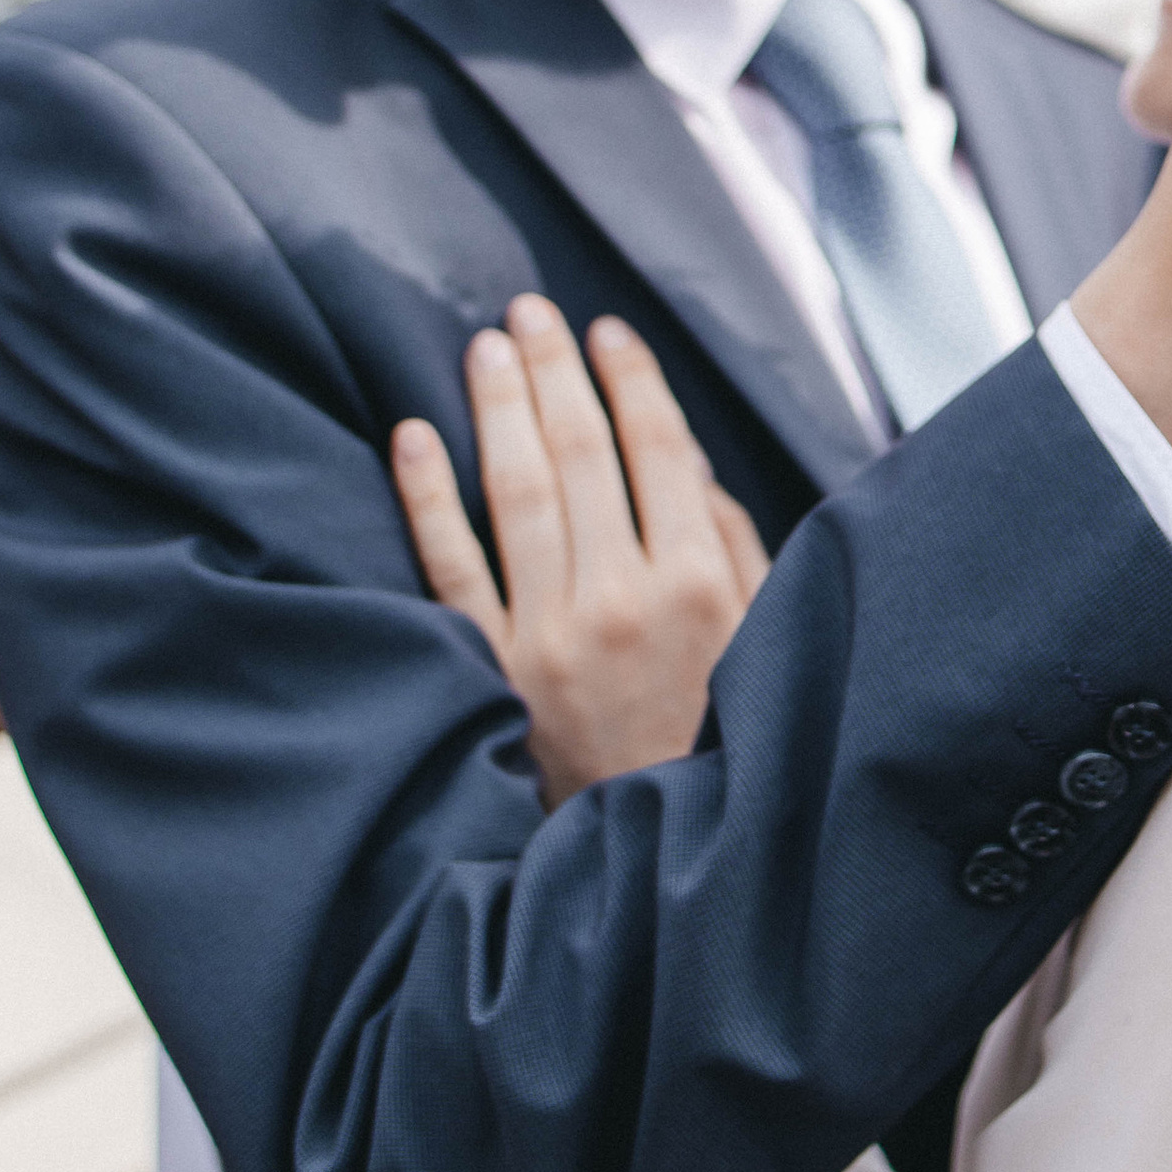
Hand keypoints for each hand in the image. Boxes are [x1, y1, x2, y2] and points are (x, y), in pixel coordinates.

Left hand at [391, 298, 768, 800]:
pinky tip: (411, 435)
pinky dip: (427, 496)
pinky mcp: (488, 672)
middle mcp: (622, 602)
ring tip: (485, 346)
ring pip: (515, 495)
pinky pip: (449, 567)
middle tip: (529, 309)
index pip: (659, 451)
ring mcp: (547, 637)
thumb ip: (732, 545)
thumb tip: (686, 460)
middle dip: (556, 371)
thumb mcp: (759, 639)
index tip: (607, 330)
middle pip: (581, 455)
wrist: (657, 861)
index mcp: (700, 586)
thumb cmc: (717, 739)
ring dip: (498, 408)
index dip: (631, 380)